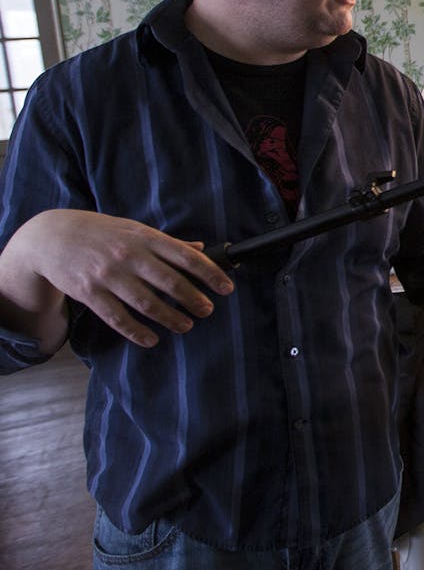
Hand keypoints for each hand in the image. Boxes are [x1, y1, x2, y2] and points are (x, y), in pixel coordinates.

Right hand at [0, 209, 233, 351]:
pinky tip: (152, 339)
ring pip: (146, 303)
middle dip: (193, 299)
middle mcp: (128, 256)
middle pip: (170, 282)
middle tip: (207, 310)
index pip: (185, 256)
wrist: (51, 236)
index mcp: (145, 238)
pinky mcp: (89, 293)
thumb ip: (166, 243)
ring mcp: (108, 275)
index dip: (210, 273)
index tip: (226, 287)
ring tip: (186, 326)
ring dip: (170, 318)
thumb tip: (200, 250)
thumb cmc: (101, 232)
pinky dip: (137, 332)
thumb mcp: (135, 230)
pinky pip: (118, 318)